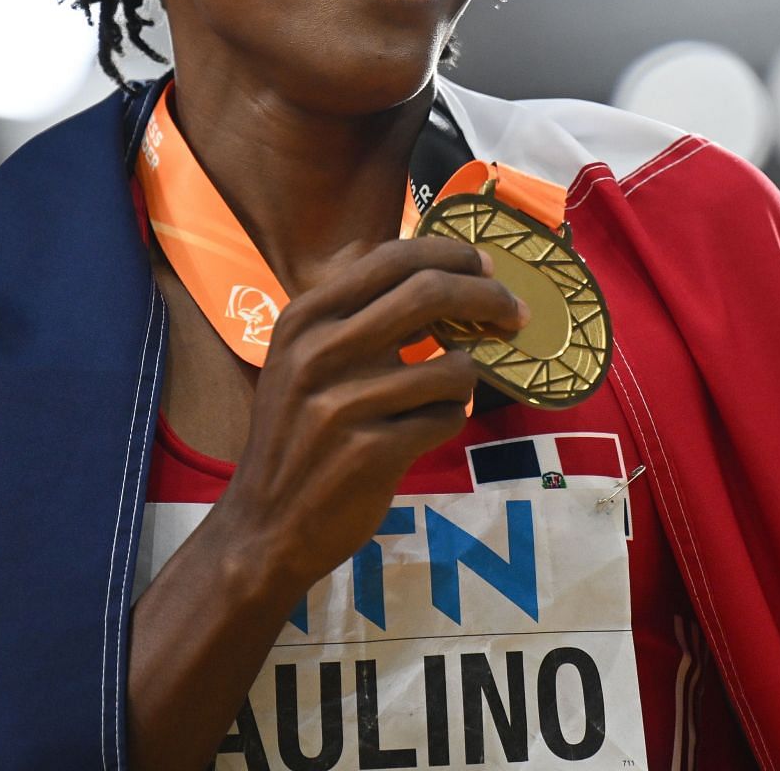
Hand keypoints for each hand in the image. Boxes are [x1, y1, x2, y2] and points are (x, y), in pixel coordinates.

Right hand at [215, 236, 527, 591]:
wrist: (264, 524)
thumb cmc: (296, 435)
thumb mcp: (304, 362)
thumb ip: (358, 318)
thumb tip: (442, 277)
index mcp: (304, 319)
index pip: (391, 258)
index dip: (450, 254)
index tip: (487, 266)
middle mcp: (319, 352)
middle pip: (429, 293)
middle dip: (488, 298)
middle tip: (516, 313)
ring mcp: (344, 403)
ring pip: (453, 365)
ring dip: (466, 377)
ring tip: (448, 392)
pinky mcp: (371, 451)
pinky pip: (447, 418)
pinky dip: (450, 419)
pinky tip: (426, 428)